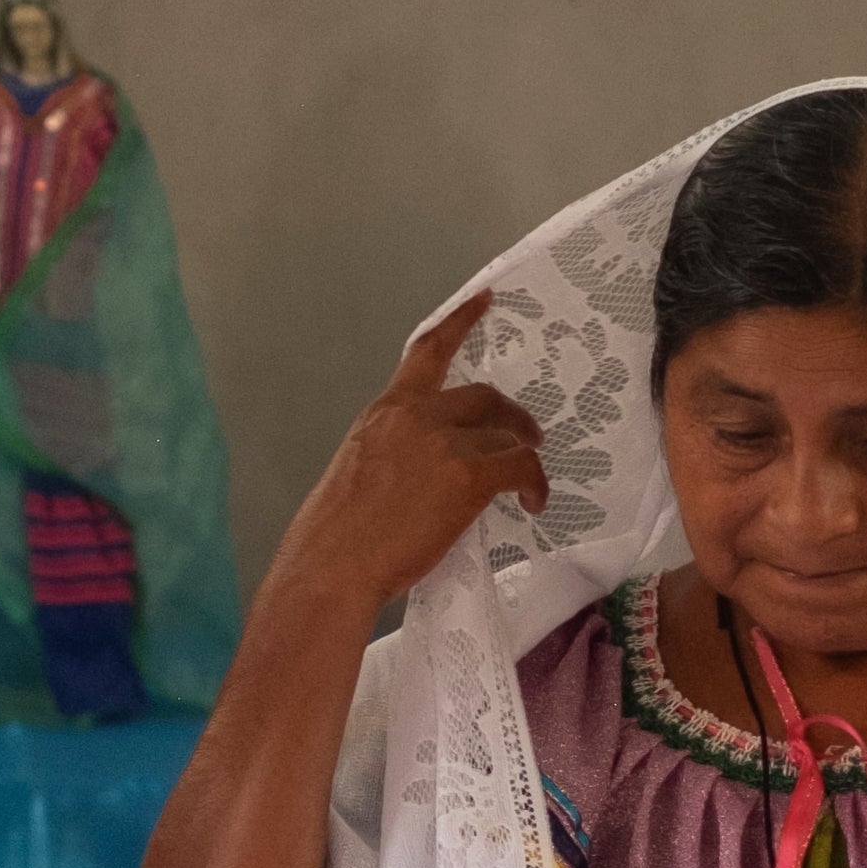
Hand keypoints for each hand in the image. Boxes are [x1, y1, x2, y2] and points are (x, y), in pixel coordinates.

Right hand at [275, 291, 550, 612]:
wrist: (332, 567)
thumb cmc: (334, 537)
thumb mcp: (358, 472)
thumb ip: (395, 454)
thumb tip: (425, 473)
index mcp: (384, 413)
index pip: (426, 353)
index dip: (460, 322)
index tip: (484, 301)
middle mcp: (415, 416)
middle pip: (481, 396)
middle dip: (508, 415)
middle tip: (525, 436)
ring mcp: (443, 443)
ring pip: (503, 434)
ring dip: (522, 453)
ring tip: (528, 481)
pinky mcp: (468, 475)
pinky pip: (520, 467)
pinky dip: (534, 483)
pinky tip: (533, 503)